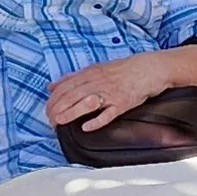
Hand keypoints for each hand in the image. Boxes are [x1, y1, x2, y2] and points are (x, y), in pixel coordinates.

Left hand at [46, 51, 172, 131]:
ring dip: (70, 113)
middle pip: (72, 95)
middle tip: (50, 120)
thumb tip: (52, 86)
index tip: (46, 110)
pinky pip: (108, 113)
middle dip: (58, 108)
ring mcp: (111, 92)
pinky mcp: (123, 103)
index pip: (65, 86)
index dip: (53, 99)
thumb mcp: (96, 69)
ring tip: (59, 122)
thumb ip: (74, 78)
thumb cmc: (124, 70)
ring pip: (86, 102)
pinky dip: (96, 121)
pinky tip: (86, 127)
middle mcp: (98, 82)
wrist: (150, 68)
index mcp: (91, 73)